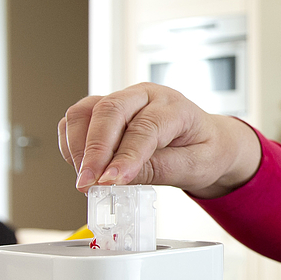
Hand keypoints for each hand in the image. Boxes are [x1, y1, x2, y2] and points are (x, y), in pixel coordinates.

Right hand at [58, 83, 261, 196]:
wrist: (208, 142)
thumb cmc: (205, 151)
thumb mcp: (196, 166)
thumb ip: (160, 169)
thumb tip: (120, 177)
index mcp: (175, 107)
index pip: (145, 127)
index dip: (124, 156)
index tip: (109, 181)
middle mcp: (146, 96)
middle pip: (110, 110)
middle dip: (94, 150)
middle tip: (88, 183)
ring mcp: (123, 100)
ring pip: (86, 111)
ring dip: (79, 146)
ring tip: (85, 179)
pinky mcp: (105, 110)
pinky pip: (78, 118)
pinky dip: (72, 142)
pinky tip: (81, 166)